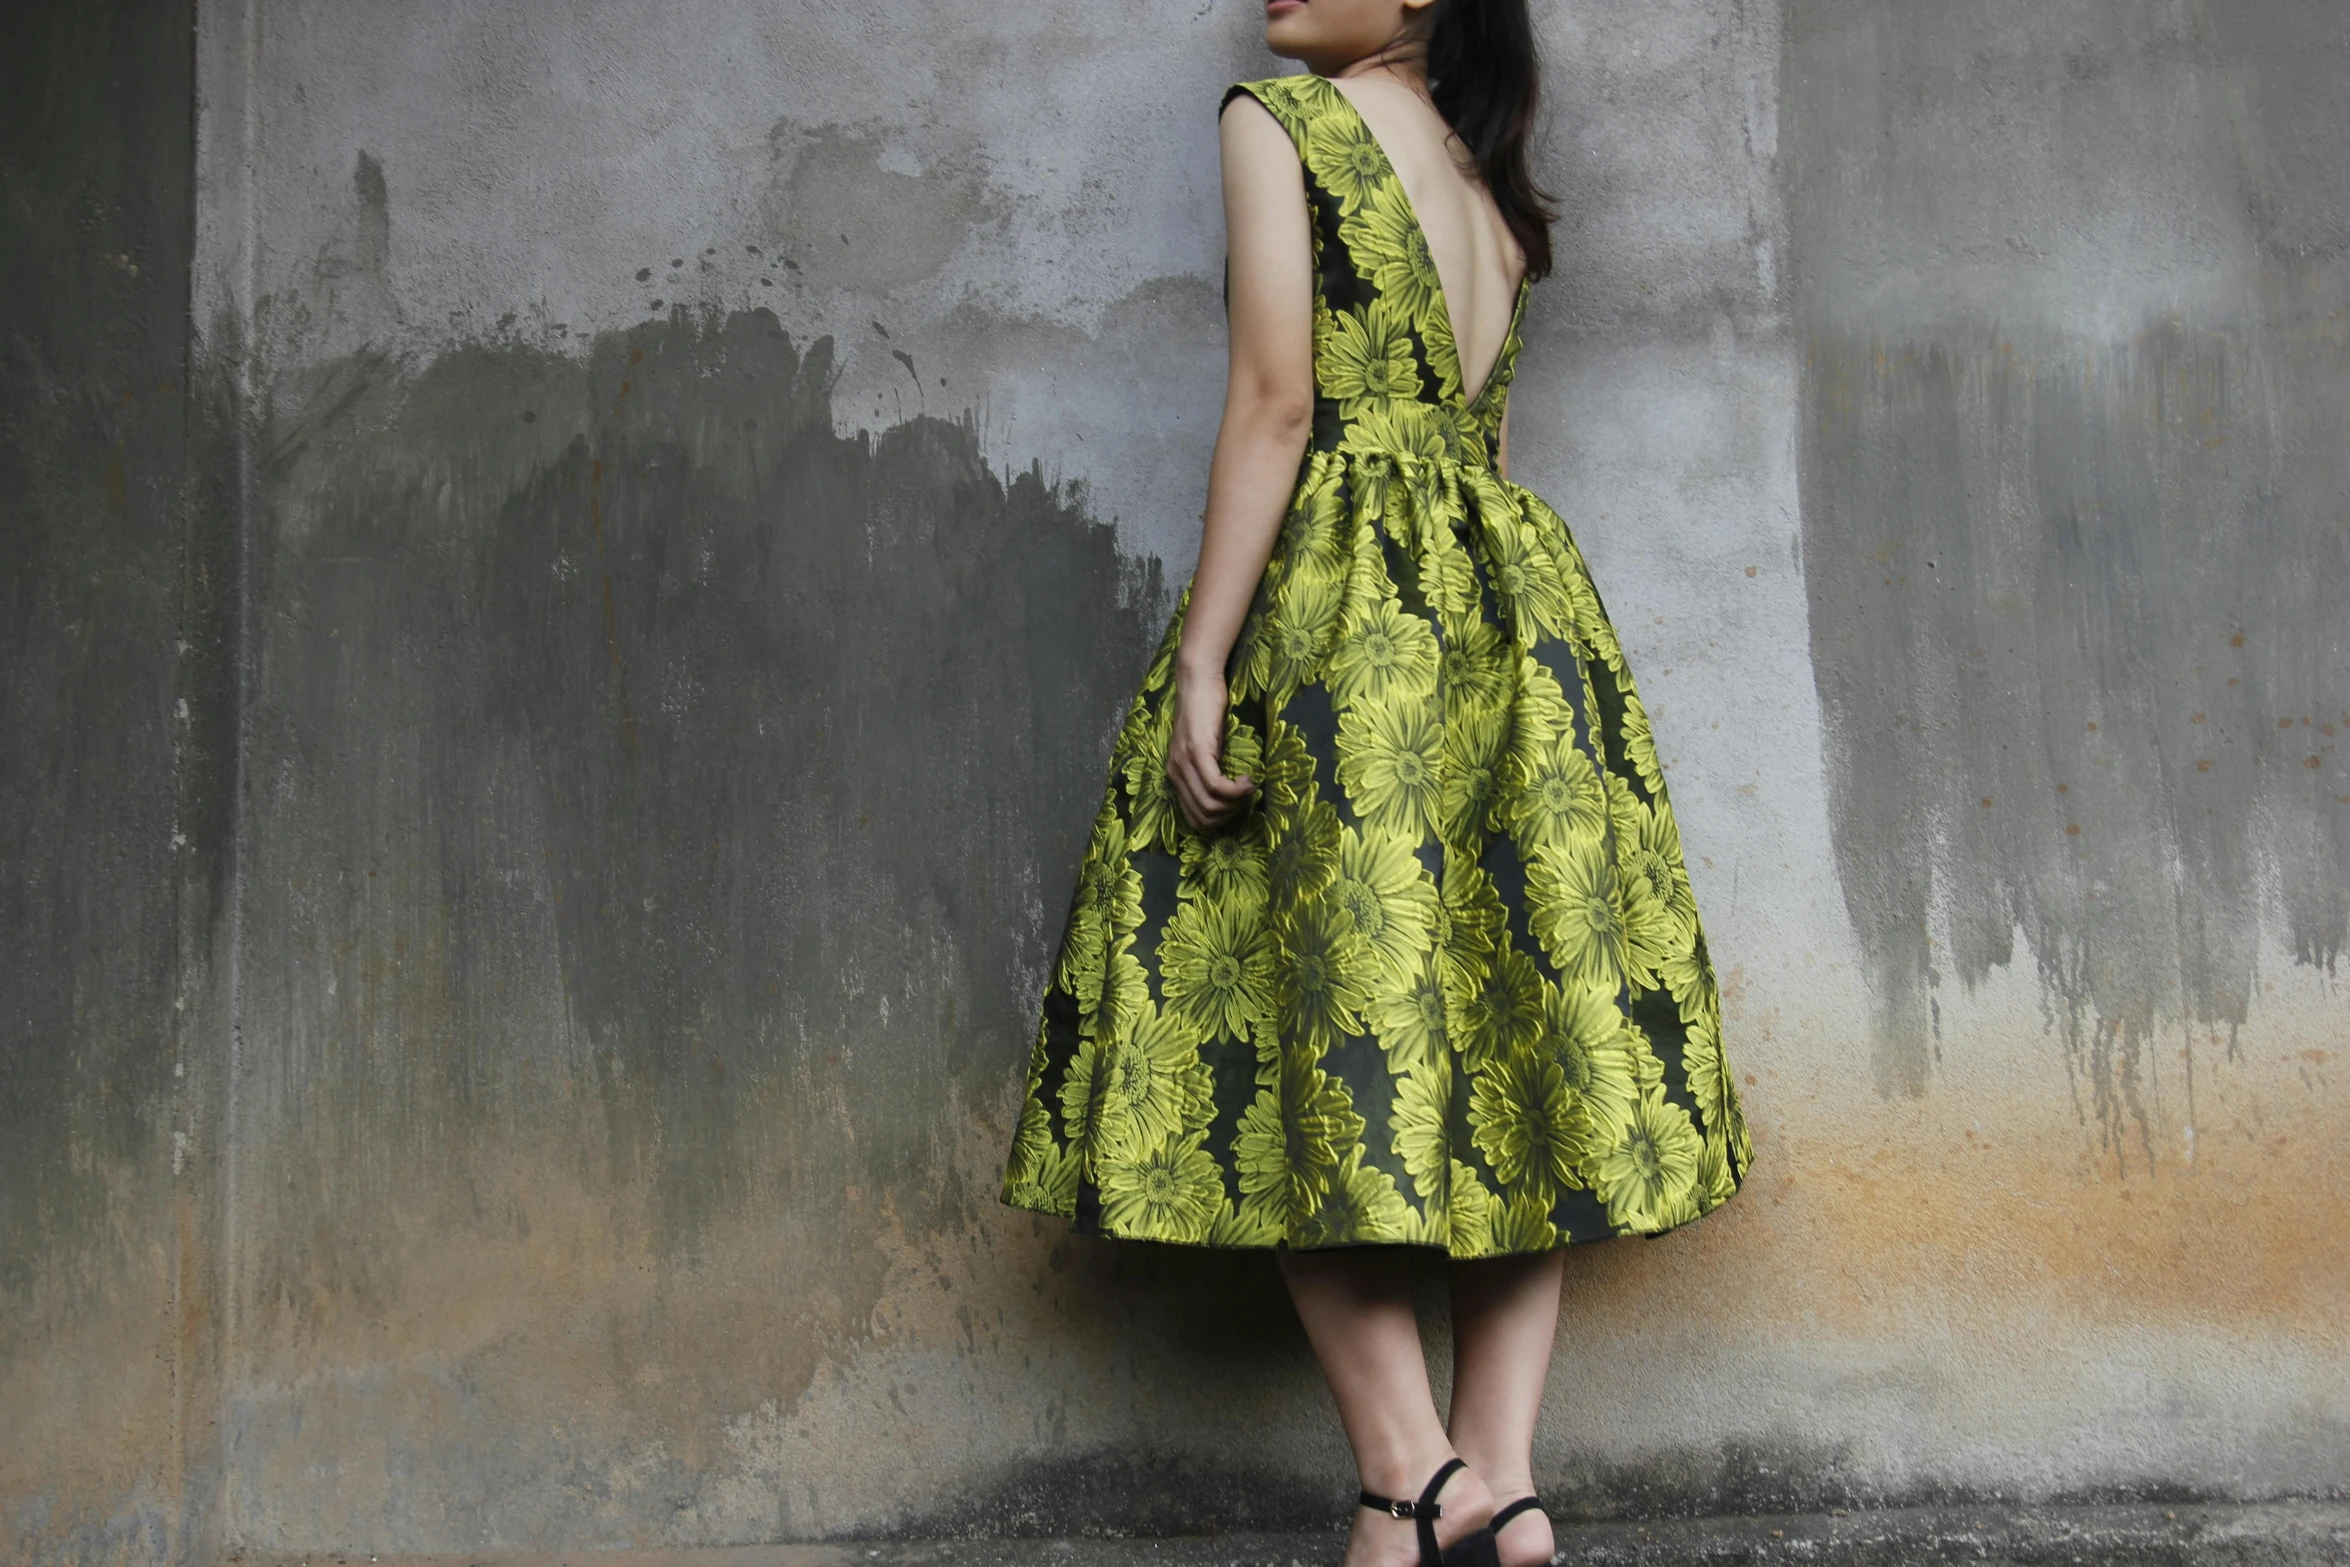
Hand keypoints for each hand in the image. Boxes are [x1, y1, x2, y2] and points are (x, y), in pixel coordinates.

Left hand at [1166, 665, 1254, 832]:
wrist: (1198, 682)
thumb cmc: (1206, 711)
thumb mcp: (1205, 747)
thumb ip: (1207, 770)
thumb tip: (1226, 796)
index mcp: (1175, 776)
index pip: (1193, 819)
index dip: (1219, 821)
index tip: (1237, 805)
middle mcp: (1175, 773)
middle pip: (1202, 817)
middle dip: (1229, 815)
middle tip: (1246, 797)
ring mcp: (1184, 763)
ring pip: (1209, 806)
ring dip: (1235, 804)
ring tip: (1248, 787)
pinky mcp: (1197, 752)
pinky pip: (1216, 786)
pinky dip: (1236, 791)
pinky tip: (1248, 780)